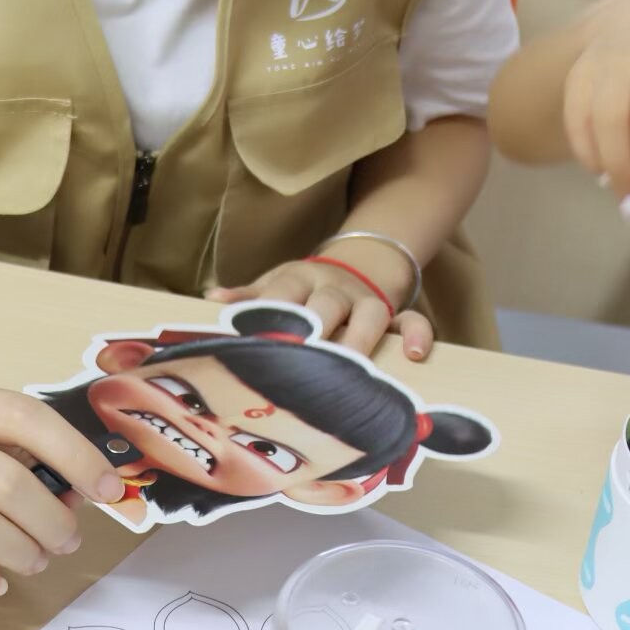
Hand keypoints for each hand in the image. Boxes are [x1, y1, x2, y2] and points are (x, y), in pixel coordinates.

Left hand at [209, 255, 432, 360]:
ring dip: (361, 339)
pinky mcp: (394, 314)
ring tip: (354, 368)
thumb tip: (211, 299)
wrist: (358, 262)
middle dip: (318, 328)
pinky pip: (413, 320)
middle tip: (305, 358)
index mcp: (299, 279)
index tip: (258, 340)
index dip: (272, 314)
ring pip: (370, 314)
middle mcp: (334, 289)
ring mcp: (367, 301)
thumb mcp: (275, 282)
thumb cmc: (305, 285)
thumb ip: (249, 295)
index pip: (283, 292)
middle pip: (327, 303)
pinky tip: (415, 355)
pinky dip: (418, 335)